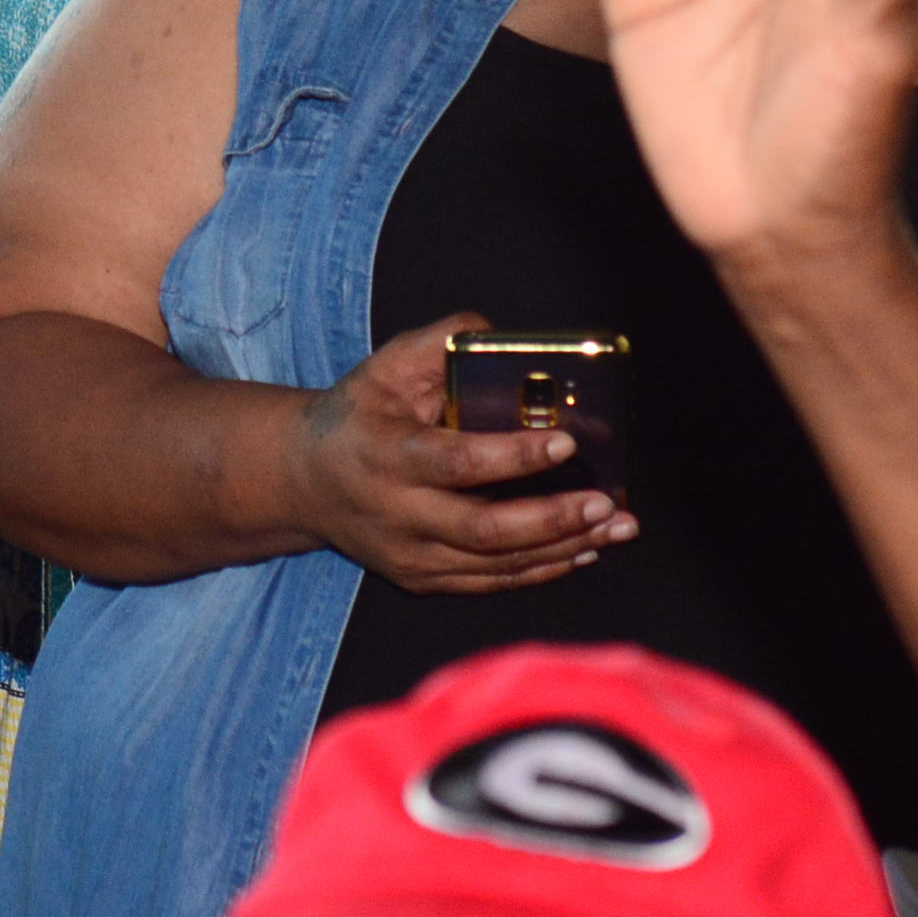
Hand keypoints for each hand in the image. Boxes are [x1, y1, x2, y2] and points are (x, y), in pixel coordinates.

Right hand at [284, 315, 636, 594]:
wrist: (302, 482)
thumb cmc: (355, 416)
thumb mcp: (382, 367)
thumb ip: (436, 344)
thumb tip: (494, 334)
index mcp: (388, 456)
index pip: (458, 462)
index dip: (514, 456)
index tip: (564, 441)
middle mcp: (399, 515)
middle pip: (484, 530)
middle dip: (553, 518)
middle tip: (605, 502)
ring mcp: (411, 555)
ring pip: (496, 564)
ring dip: (563, 548)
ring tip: (615, 527)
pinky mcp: (423, 579)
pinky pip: (492, 582)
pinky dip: (542, 569)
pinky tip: (584, 549)